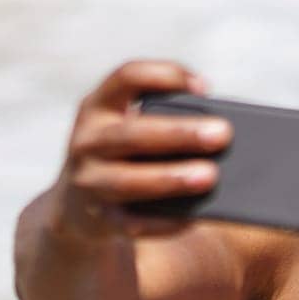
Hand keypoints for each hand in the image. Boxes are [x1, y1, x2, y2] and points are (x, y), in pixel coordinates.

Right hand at [47, 60, 232, 238]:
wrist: (75, 207)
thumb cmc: (122, 156)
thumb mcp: (127, 127)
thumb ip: (163, 120)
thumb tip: (219, 133)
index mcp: (98, 107)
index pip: (127, 77)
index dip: (165, 76)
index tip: (205, 88)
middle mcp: (88, 141)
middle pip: (133, 133)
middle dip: (179, 133)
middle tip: (223, 134)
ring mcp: (89, 182)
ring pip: (128, 180)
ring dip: (171, 178)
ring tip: (210, 176)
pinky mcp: (99, 219)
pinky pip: (134, 222)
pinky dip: (165, 221)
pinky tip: (193, 217)